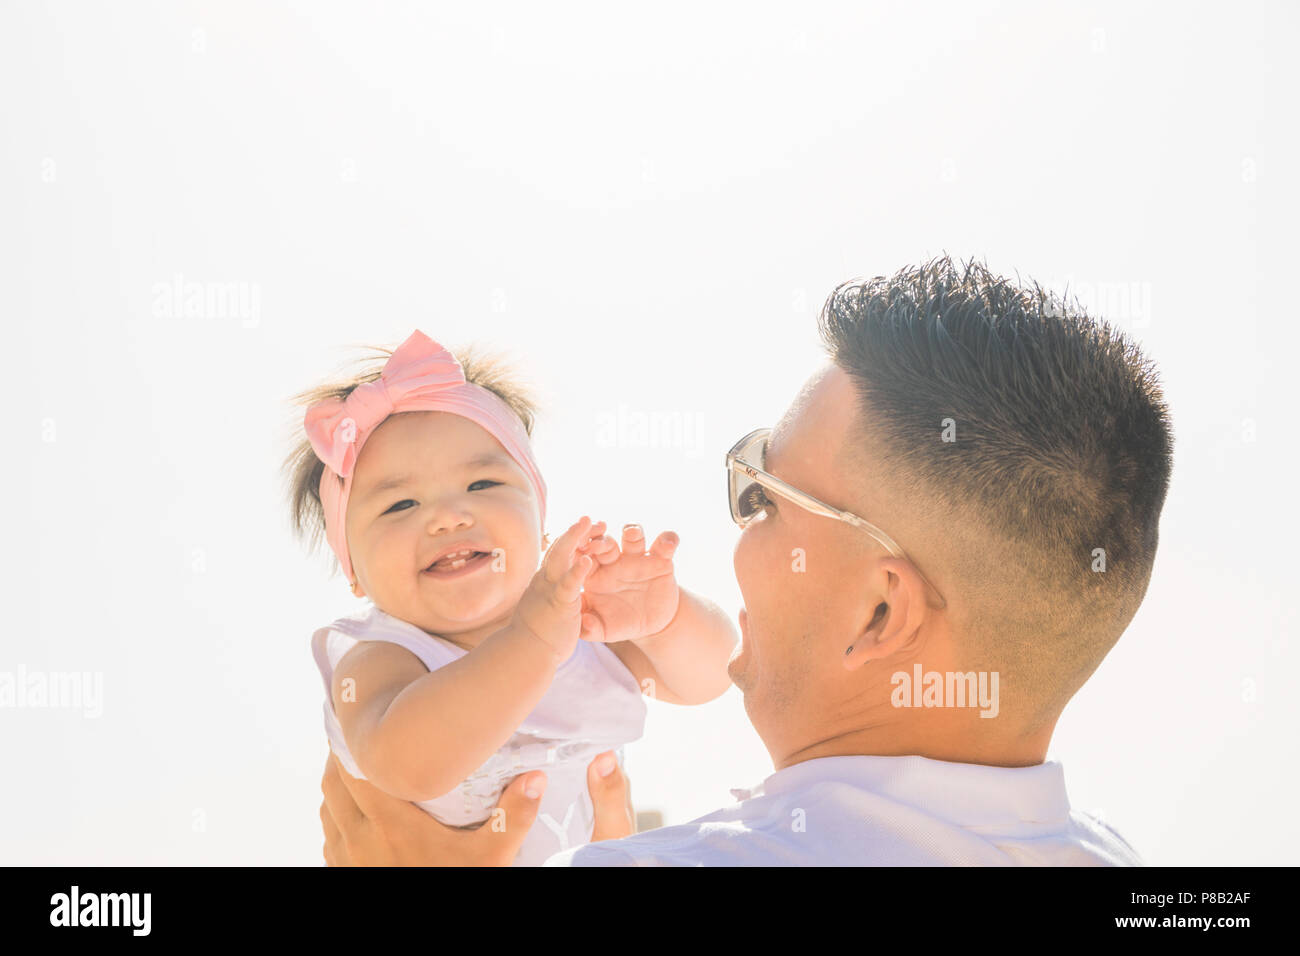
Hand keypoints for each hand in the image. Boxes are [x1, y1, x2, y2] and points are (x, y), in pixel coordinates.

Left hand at [320, 749, 634, 864]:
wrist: (433, 934)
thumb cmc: (460, 885)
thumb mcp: (492, 858)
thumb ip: (513, 816)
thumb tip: (537, 777)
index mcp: (390, 822)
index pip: (355, 767)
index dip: (356, 740)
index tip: (367, 718)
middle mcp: (359, 837)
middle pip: (333, 780)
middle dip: (344, 754)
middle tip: (365, 735)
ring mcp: (347, 858)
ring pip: (326, 806)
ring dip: (337, 783)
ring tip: (359, 765)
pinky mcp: (343, 873)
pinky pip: (327, 833)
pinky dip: (335, 814)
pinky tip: (357, 809)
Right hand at [511, 516, 603, 660]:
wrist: (524, 655)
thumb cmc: (535, 636)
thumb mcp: (541, 607)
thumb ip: (547, 594)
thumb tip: (550, 590)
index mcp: (544, 581)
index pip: (557, 554)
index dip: (570, 539)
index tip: (583, 529)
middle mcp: (545, 580)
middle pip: (559, 548)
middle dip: (575, 531)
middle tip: (589, 518)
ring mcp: (550, 590)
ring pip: (562, 557)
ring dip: (575, 538)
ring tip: (589, 522)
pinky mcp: (559, 604)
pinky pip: (569, 585)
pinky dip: (577, 572)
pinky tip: (588, 561)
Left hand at [576, 523, 680, 643]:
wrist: (653, 626)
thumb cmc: (621, 623)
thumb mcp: (604, 629)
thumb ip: (590, 628)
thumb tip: (584, 623)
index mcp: (596, 574)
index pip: (583, 557)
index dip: (579, 554)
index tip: (577, 554)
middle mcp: (615, 561)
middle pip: (606, 542)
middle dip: (602, 540)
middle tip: (598, 543)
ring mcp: (638, 559)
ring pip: (634, 536)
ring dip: (633, 531)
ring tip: (632, 533)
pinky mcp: (661, 561)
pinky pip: (665, 545)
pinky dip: (668, 540)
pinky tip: (668, 544)